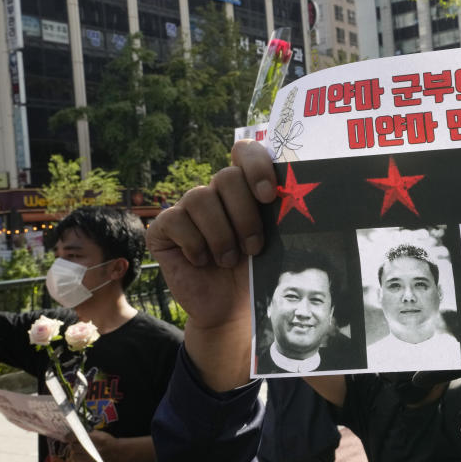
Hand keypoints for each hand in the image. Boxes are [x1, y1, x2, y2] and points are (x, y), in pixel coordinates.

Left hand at [68, 430, 117, 461]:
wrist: (118, 452)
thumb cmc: (108, 441)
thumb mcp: (99, 434)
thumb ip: (87, 434)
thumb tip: (76, 435)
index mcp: (92, 439)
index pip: (74, 438)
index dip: (69, 437)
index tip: (68, 437)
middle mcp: (89, 450)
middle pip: (73, 447)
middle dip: (75, 445)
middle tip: (79, 444)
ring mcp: (89, 460)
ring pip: (74, 456)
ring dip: (77, 453)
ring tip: (83, 451)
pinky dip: (81, 460)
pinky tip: (86, 457)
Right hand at [146, 140, 276, 389]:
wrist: (231, 310)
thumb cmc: (257, 273)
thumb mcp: (275, 242)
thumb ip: (279, 214)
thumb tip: (297, 193)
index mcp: (245, 189)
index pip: (245, 152)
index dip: (255, 165)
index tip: (268, 195)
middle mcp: (215, 193)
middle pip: (226, 177)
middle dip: (245, 214)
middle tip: (254, 247)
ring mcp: (187, 209)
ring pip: (200, 198)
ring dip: (221, 234)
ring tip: (228, 260)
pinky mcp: (163, 229)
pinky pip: (176, 221)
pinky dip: (194, 244)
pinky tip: (202, 262)